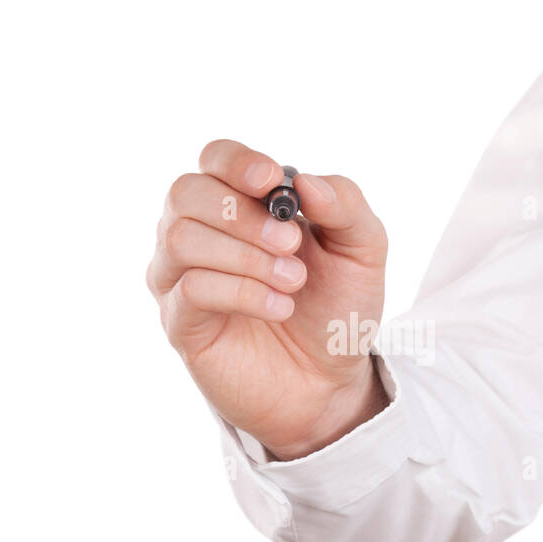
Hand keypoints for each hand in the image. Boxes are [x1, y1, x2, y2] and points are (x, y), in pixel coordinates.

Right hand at [147, 139, 389, 459]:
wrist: (330, 383)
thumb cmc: (337, 309)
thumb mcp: (363, 250)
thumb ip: (345, 204)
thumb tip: (303, 180)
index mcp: (241, 203)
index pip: (214, 158)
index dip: (236, 161)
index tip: (272, 182)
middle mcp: (200, 232)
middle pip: (185, 191)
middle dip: (242, 214)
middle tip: (292, 244)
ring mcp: (181, 277)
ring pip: (180, 237)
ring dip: (245, 255)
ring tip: (292, 282)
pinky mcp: (180, 322)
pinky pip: (190, 288)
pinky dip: (241, 292)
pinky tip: (280, 307)